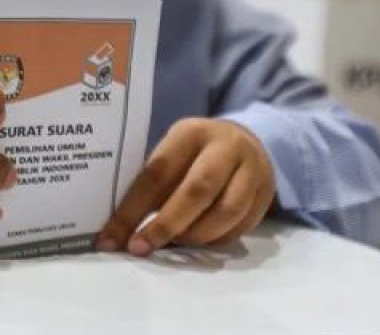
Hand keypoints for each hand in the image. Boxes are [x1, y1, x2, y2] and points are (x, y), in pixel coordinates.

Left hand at [98, 118, 274, 255]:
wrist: (246, 142)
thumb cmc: (194, 154)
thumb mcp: (172, 154)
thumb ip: (152, 186)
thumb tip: (120, 230)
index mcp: (191, 132)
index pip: (158, 171)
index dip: (133, 208)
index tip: (113, 238)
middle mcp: (225, 146)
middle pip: (197, 189)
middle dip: (166, 225)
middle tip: (141, 248)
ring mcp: (251, 169)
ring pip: (225, 212)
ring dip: (195, 236)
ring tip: (175, 243)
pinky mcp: (266, 193)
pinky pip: (241, 226)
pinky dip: (216, 240)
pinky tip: (200, 241)